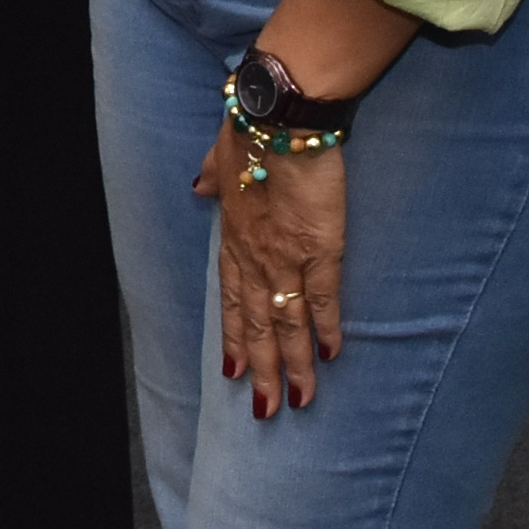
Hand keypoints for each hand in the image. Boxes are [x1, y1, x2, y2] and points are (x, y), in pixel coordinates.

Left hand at [195, 119, 346, 419]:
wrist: (279, 119)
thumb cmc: (250, 129)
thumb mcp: (219, 154)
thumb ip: (210, 175)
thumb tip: (197, 186)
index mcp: (233, 236)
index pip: (230, 297)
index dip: (231, 335)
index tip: (230, 369)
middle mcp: (255, 256)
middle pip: (256, 323)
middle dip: (260, 369)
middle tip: (265, 410)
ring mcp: (286, 257)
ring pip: (287, 323)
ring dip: (293, 365)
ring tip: (299, 400)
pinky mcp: (320, 249)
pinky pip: (324, 300)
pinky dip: (326, 329)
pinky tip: (331, 355)